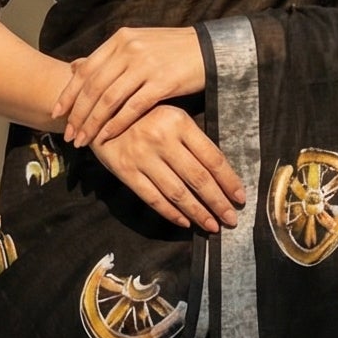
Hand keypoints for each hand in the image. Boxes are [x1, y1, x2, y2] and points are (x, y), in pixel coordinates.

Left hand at [58, 26, 204, 147]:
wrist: (210, 49)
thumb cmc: (172, 51)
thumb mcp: (137, 45)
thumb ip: (109, 57)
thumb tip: (76, 67)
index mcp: (120, 40)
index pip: (86, 69)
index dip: (69, 93)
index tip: (57, 113)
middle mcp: (129, 49)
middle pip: (93, 87)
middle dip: (78, 114)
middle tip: (69, 135)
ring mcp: (145, 65)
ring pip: (109, 99)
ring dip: (93, 123)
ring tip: (83, 140)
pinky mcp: (162, 82)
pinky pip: (132, 107)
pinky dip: (116, 124)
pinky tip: (107, 137)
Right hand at [93, 105, 244, 233]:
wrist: (98, 112)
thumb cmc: (142, 115)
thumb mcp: (170, 114)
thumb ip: (191, 139)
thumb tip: (220, 172)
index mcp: (179, 122)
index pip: (212, 158)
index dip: (229, 181)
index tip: (240, 197)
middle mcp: (162, 139)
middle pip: (198, 178)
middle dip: (218, 202)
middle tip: (231, 219)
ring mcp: (142, 157)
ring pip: (177, 192)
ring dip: (197, 212)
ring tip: (212, 226)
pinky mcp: (125, 171)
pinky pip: (152, 197)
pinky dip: (170, 213)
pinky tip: (184, 222)